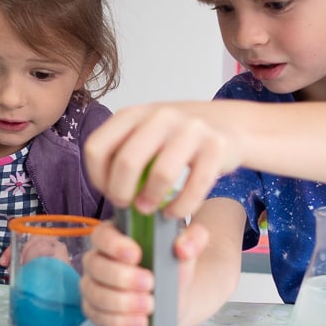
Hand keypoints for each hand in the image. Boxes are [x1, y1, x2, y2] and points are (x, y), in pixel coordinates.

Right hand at [80, 220, 208, 325]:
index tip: (136, 255)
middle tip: (150, 284)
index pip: (102, 235)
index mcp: (114, 236)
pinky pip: (99, 317)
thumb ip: (192, 241)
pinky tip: (140, 322)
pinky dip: (121, 322)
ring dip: (122, 302)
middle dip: (122, 277)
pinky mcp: (95, 311)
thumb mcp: (185, 252)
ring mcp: (93, 286)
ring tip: (150, 305)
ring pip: (96, 294)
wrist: (173, 299)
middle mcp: (97, 260)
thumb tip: (184, 247)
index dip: (115, 245)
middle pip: (95, 266)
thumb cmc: (172, 268)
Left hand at [83, 101, 242, 218]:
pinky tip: (174, 212)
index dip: (97, 177)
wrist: (228, 123)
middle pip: (126, 162)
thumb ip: (122, 152)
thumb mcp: (144, 132)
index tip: (108, 191)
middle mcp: (160, 116)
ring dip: (150, 201)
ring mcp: (190, 129)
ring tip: (149, 210)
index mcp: (133, 113)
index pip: (97, 147)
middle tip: (127, 206)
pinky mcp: (215, 146)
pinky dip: (181, 207)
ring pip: (161, 174)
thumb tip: (108, 189)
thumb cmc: (176, 137)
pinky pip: (194, 186)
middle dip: (121, 193)